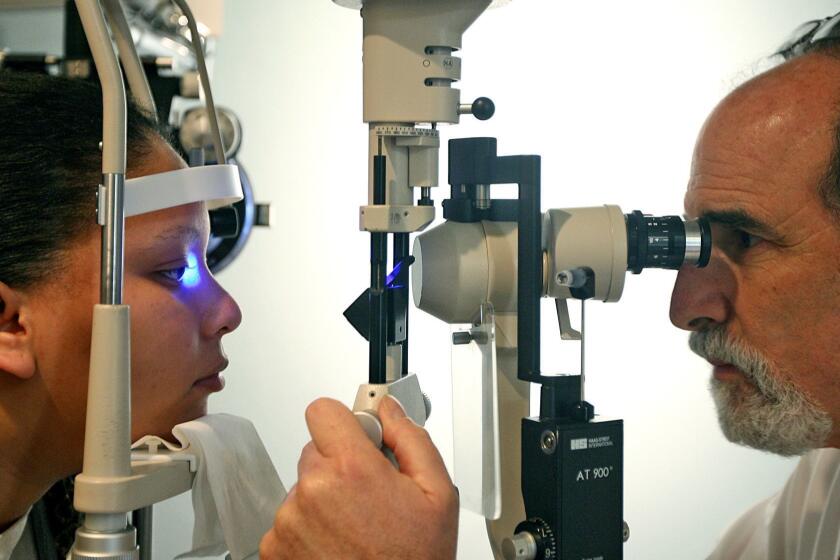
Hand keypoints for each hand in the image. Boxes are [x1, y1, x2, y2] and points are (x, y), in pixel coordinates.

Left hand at [260, 396, 458, 558]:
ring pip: (303, 488)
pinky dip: (308, 529)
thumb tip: (390, 410)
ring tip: (354, 529)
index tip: (358, 438)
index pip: (323, 411)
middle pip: (315, 451)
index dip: (344, 421)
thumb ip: (411, 439)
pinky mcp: (274, 548)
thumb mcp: (437, 495)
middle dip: (339, 466)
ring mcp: (288, 522)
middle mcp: (312, 492)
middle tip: (368, 495)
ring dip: (324, 500)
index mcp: (351, 469)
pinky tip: (336, 546)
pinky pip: (289, 520)